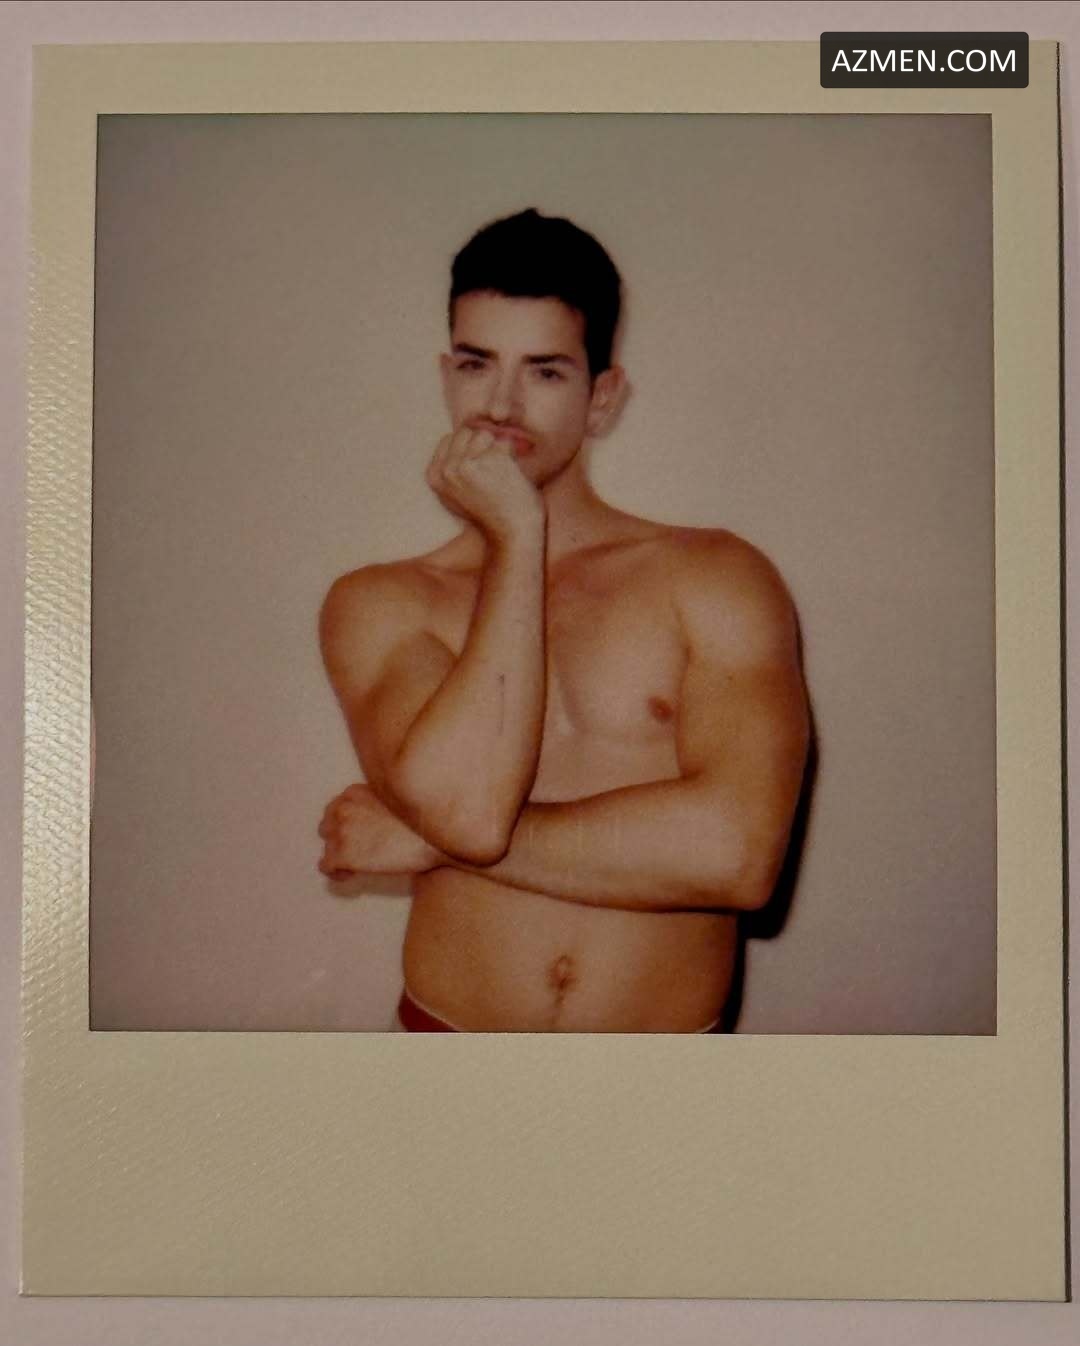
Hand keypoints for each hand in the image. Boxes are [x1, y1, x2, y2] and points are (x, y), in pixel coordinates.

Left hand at [317, 784, 442, 879]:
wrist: (432, 842)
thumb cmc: (419, 823)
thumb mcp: (392, 798)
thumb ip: (372, 802)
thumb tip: (365, 821)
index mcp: (353, 792)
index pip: (335, 809)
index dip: (347, 825)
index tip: (362, 836)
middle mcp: (342, 808)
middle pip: (327, 828)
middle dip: (341, 840)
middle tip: (361, 851)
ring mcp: (340, 832)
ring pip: (327, 848)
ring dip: (341, 856)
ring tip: (359, 865)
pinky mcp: (342, 855)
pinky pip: (326, 867)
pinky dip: (337, 873)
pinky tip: (352, 875)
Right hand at [425, 427, 543, 541]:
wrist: (512, 532)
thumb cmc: (489, 513)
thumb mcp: (456, 494)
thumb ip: (450, 467)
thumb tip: (455, 434)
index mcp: (434, 475)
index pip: (449, 438)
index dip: (468, 450)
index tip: (477, 473)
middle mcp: (446, 469)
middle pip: (465, 432)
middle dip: (481, 447)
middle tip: (489, 474)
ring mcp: (466, 463)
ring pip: (484, 434)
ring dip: (497, 450)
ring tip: (498, 475)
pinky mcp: (489, 460)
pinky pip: (504, 443)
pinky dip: (512, 456)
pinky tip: (509, 476)